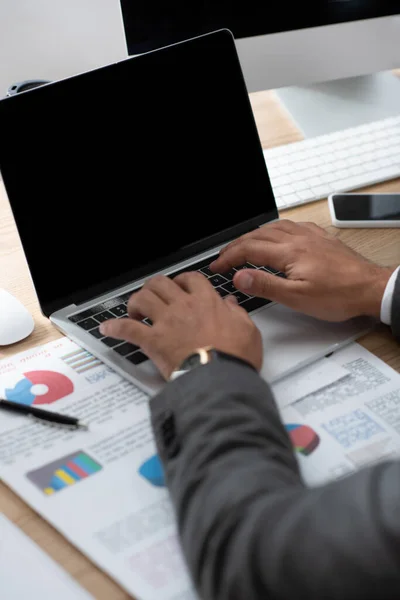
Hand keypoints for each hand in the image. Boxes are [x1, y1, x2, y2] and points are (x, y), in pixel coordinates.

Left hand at [99, 273, 262, 379]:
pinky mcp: (153, 341)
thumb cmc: (235, 357)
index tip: (180, 287)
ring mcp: (166, 322)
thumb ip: (237, 313)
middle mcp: (183, 306)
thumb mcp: (248, 330)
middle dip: (154, 287)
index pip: (190, 279)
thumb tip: (231, 304)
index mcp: (207, 302)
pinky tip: (108, 328)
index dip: (182, 280)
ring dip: (136, 302)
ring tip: (135, 310)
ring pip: (142, 298)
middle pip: (160, 283)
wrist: (221, 378)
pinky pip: (127, 329)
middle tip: (153, 298)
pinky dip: (115, 328)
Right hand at [210, 220, 394, 321]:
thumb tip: (240, 276)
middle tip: (224, 258)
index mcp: (289, 253)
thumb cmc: (339, 295)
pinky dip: (276, 229)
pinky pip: (293, 226)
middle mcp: (299, 239)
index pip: (249, 250)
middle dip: (236, 246)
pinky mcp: (321, 239)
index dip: (229, 258)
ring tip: (243, 244)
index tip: (217, 267)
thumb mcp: (298, 298)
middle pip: (258, 236)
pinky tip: (278, 234)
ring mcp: (311, 237)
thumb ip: (266, 285)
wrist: (370, 288)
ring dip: (254, 235)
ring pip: (274, 227)